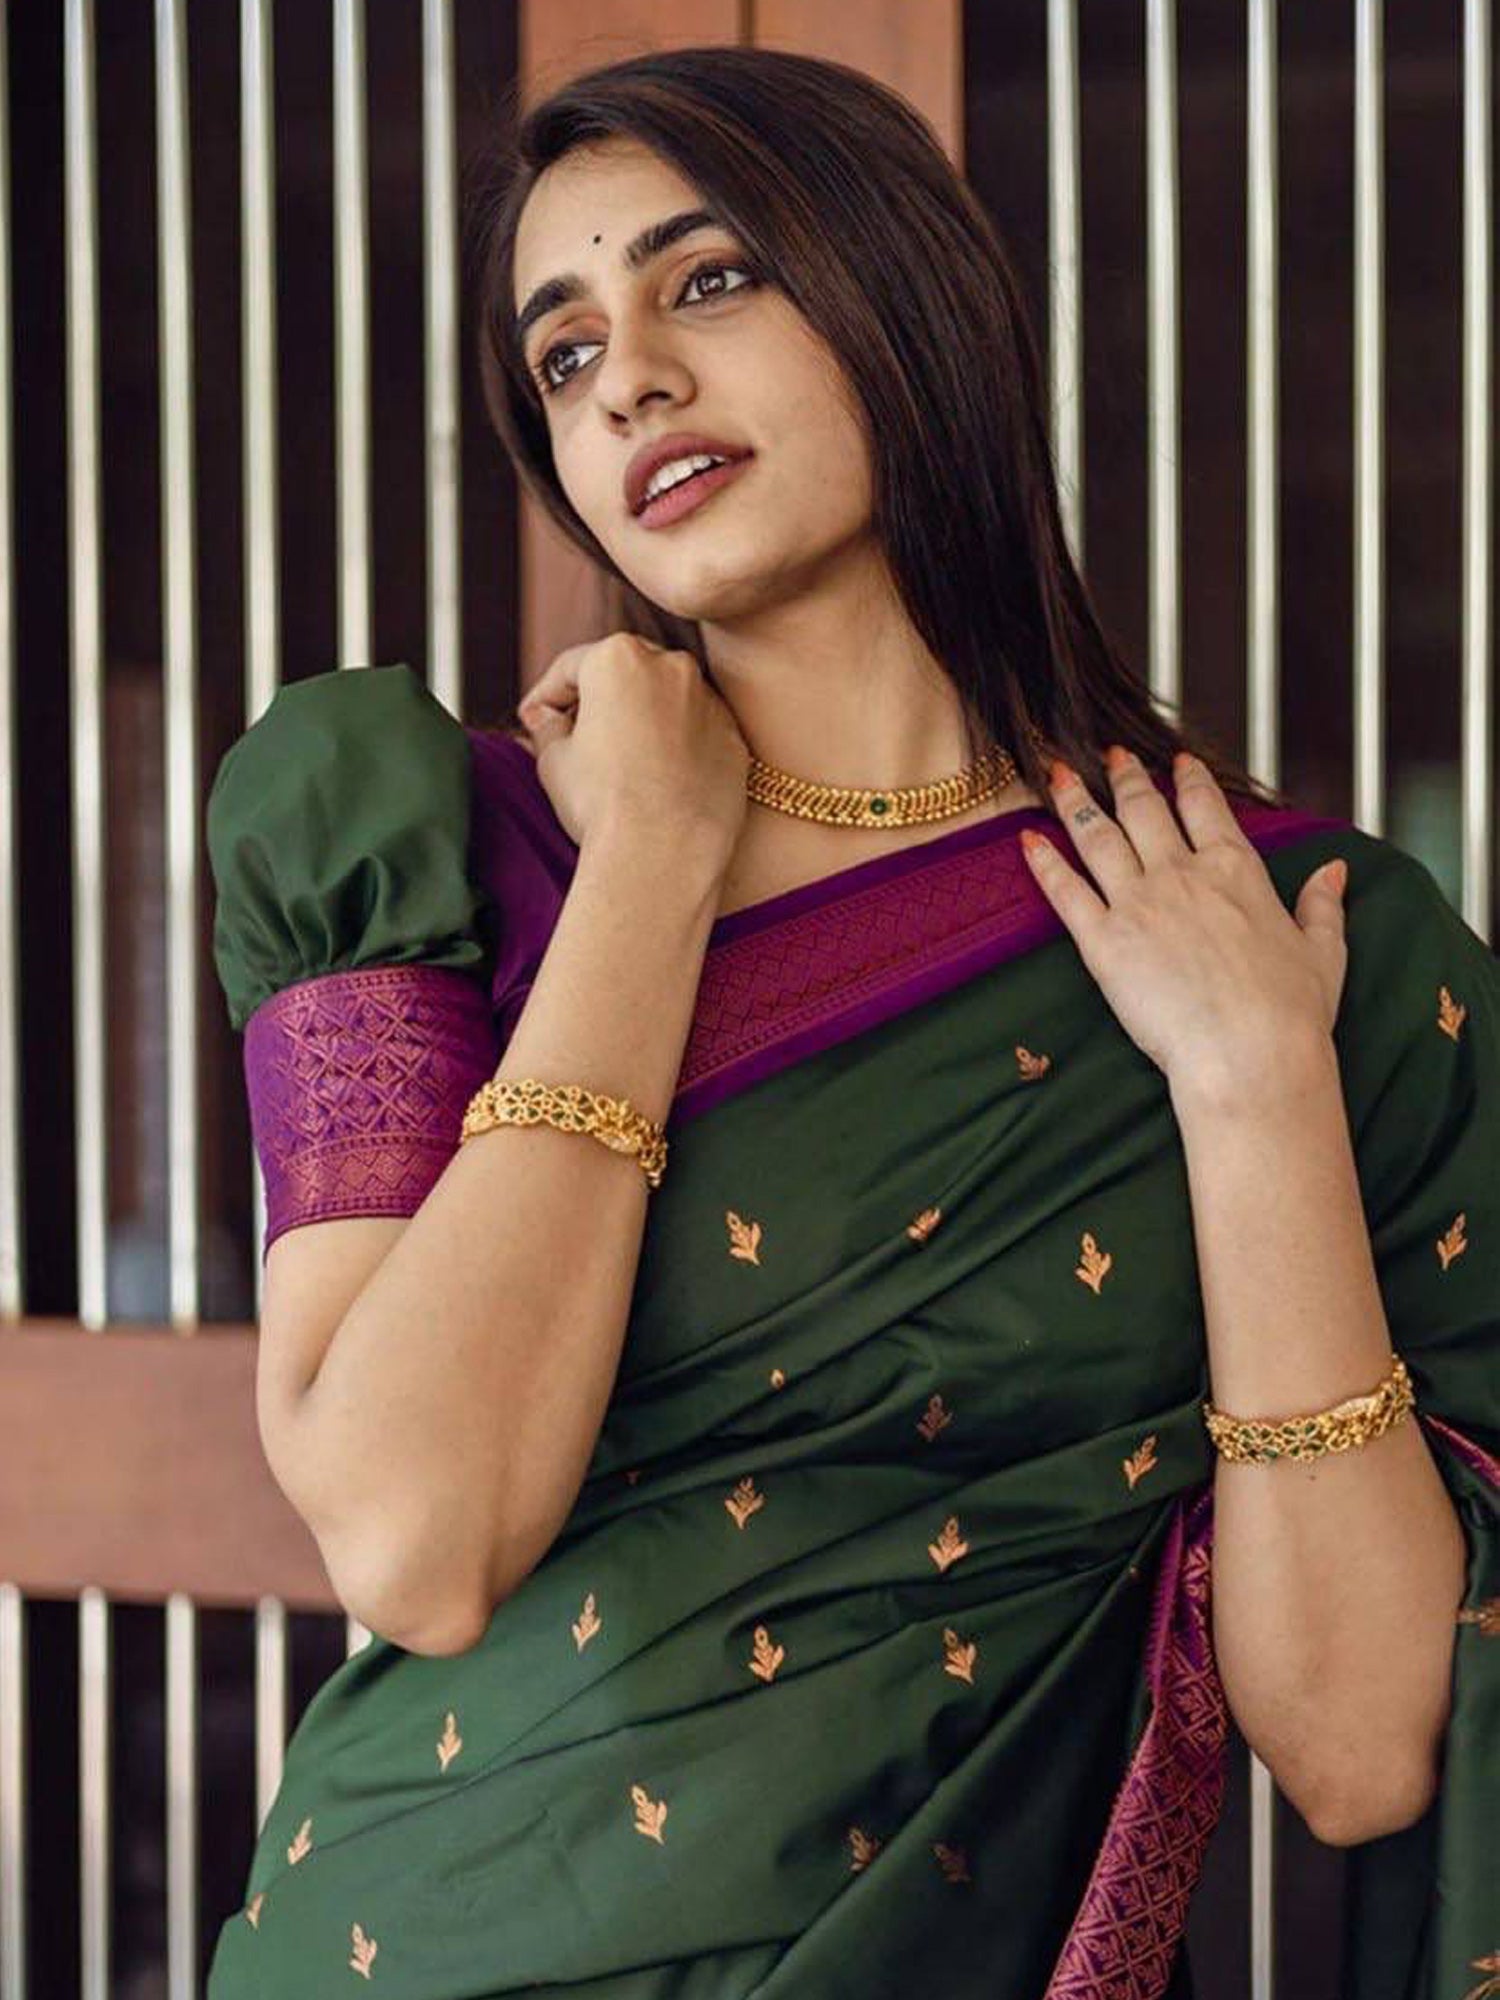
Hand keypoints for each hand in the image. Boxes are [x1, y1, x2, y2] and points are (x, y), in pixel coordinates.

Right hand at [516, 631, 750, 862]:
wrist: (662, 855)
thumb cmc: (600, 802)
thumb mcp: (553, 759)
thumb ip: (548, 726)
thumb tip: (546, 718)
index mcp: (619, 657)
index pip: (572, 668)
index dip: (545, 695)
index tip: (532, 720)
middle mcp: (673, 667)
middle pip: (625, 675)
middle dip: (597, 702)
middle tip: (572, 737)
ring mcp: (711, 703)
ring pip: (666, 703)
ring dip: (641, 723)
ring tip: (618, 765)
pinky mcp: (735, 742)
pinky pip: (697, 736)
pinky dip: (677, 749)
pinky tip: (657, 783)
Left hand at [1020, 747, 1348, 1097]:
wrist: (1250, 1054)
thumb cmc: (1291, 1014)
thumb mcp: (1323, 951)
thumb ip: (1323, 905)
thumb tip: (1334, 870)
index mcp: (1236, 871)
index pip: (1206, 808)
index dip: (1189, 780)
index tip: (1176, 761)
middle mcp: (1183, 875)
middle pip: (1145, 810)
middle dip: (1126, 777)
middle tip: (1111, 755)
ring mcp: (1139, 904)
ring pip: (1099, 837)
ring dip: (1076, 801)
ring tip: (1059, 774)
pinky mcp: (1103, 942)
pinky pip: (1066, 891)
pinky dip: (1043, 862)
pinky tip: (1027, 840)